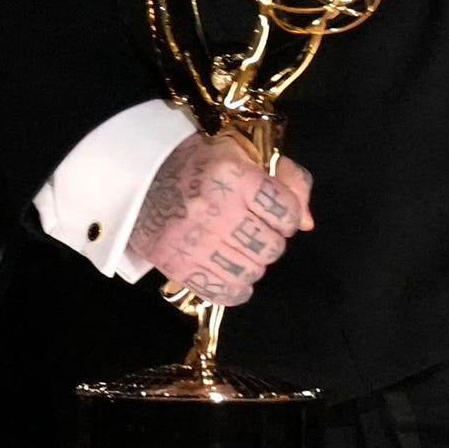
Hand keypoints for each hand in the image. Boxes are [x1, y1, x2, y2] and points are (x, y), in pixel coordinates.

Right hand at [131, 133, 314, 306]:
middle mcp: (212, 210)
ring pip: (251, 272)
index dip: (287, 213)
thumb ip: (286, 181)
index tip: (275, 210)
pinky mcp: (176, 266)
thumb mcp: (245, 155)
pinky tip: (232, 272)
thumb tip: (306, 223)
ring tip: (240, 248)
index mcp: (231, 176)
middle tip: (255, 229)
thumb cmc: (201, 164)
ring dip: (254, 263)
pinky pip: (224, 292)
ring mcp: (192, 242)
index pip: (285, 211)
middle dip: (271, 239)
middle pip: (271, 247)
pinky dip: (236, 288)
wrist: (141, 178)